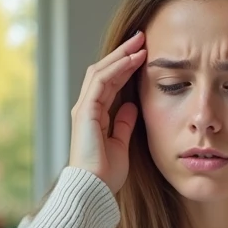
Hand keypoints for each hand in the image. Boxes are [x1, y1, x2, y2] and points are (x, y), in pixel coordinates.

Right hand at [68, 31, 145, 193]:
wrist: (94, 188)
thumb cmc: (106, 173)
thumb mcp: (121, 143)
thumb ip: (124, 124)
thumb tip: (132, 107)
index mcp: (94, 115)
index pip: (110, 82)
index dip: (125, 66)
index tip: (143, 54)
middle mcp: (87, 108)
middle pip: (104, 71)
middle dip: (123, 53)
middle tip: (142, 38)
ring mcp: (84, 108)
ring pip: (102, 71)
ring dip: (121, 55)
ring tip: (140, 42)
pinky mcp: (85, 111)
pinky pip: (101, 82)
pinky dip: (117, 68)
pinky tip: (132, 59)